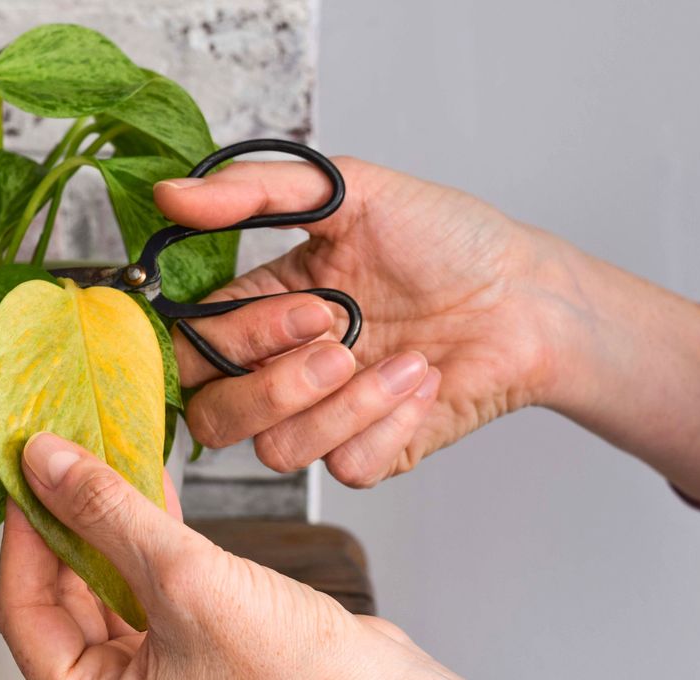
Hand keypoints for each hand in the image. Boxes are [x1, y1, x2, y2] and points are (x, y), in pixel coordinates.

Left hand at [0, 432, 458, 678]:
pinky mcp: (197, 632)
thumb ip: (111, 517)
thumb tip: (47, 465)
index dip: (23, 536)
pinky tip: (151, 485)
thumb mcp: (186, 582)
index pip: (24, 610)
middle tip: (61, 455)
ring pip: (107, 580)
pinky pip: (150, 577)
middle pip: (62, 594)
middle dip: (65, 520)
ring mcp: (160, 661)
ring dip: (108, 518)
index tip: (26, 472)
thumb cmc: (297, 679)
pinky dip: (148, 530)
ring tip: (104, 457)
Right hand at [155, 159, 567, 486]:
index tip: (311, 304)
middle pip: (213, 418)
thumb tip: (169, 195)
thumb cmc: (445, 238)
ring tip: (405, 359)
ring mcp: (325, 416)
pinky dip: (388, 426)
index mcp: (261, 310)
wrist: (530, 294)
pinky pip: (345, 469)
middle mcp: (282, 369)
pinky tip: (424, 384)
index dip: (235, 341)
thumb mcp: (350, 191)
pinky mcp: (372, 452)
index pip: (192, 350)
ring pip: (276, 452)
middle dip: (276, 385)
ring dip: (346, 404)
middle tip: (342, 339)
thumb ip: (257, 191)